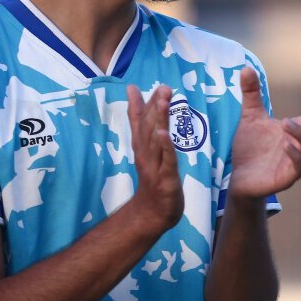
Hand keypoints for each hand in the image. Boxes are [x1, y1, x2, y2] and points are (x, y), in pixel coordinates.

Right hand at [126, 84, 183, 231]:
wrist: (154, 214)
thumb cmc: (155, 181)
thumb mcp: (150, 156)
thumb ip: (148, 135)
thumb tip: (148, 116)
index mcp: (142, 149)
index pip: (138, 124)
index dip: (136, 105)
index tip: (133, 87)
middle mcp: (146, 156)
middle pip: (147, 129)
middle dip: (153, 107)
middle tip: (161, 88)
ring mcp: (155, 167)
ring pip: (156, 141)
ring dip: (158, 121)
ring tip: (162, 102)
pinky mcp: (166, 179)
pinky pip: (166, 161)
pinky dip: (165, 148)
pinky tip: (164, 135)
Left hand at [228, 67, 300, 201]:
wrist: (238, 177)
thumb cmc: (250, 146)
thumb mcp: (250, 116)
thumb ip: (252, 94)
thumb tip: (245, 67)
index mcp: (299, 128)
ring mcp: (298, 161)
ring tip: (285, 122)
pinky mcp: (288, 177)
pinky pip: (299, 166)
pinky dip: (294, 155)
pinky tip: (285, 145)